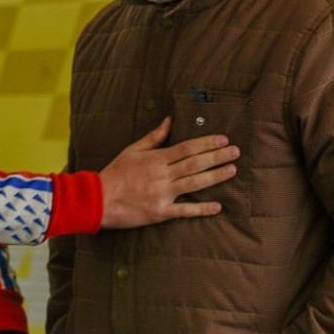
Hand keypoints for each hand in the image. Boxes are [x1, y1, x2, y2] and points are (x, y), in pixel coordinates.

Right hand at [99, 117, 239, 228]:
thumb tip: (170, 120)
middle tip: (235, 152)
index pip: (187, 148)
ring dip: (215, 177)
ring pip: (194, 184)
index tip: (223, 139)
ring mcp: (162, 195)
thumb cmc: (116, 173)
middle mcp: (162, 176)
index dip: (207, 143)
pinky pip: (184, 211)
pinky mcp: (160, 213)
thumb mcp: (133, 150)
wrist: (98, 199)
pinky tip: (217, 206)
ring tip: (232, 170)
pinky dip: (201, 209)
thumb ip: (154, 136)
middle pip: (195, 164)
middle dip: (217, 157)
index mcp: (156, 159)